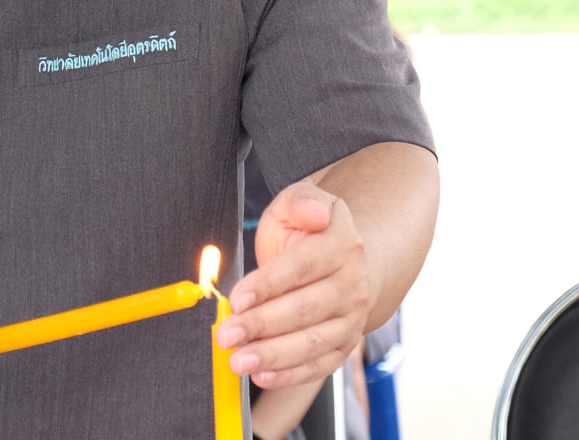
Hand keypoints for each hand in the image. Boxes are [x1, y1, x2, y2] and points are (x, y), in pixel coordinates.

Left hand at [217, 181, 369, 388]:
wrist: (343, 259)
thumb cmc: (310, 232)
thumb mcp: (300, 202)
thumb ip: (301, 202)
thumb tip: (312, 213)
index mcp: (341, 246)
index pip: (302, 267)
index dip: (268, 285)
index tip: (237, 298)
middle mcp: (352, 285)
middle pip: (304, 310)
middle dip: (261, 325)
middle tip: (226, 334)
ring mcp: (351, 319)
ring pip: (312, 343)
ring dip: (273, 356)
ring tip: (239, 360)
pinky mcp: (345, 346)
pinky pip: (319, 366)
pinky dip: (290, 375)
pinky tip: (262, 375)